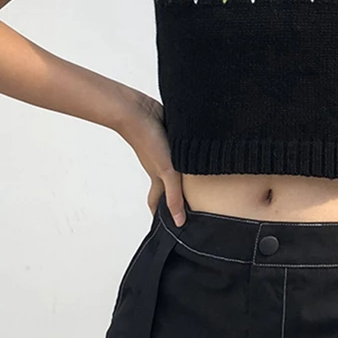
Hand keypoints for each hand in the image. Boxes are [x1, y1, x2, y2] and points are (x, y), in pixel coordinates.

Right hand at [116, 91, 185, 225]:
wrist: (138, 111)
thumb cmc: (149, 140)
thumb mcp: (166, 171)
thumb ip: (174, 195)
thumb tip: (178, 222)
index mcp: (159, 177)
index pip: (159, 201)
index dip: (163, 214)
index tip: (170, 226)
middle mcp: (162, 165)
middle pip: (170, 185)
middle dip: (177, 196)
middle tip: (191, 206)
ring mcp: (166, 150)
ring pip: (176, 167)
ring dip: (185, 174)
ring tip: (200, 182)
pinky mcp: (171, 136)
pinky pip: (180, 149)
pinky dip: (187, 154)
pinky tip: (198, 152)